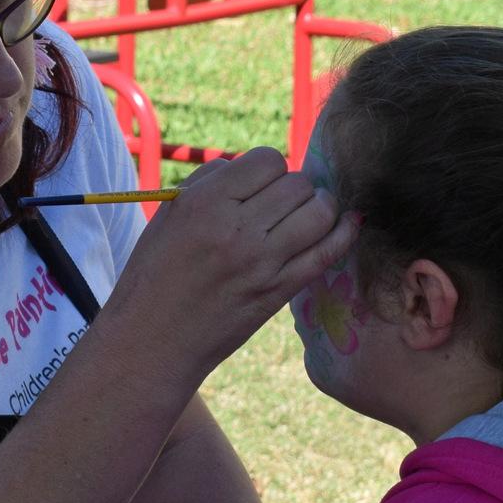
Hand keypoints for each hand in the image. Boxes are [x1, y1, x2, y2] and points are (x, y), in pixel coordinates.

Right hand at [108, 148, 359, 387]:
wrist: (153, 341)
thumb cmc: (153, 275)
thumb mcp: (168, 216)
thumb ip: (209, 183)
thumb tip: (251, 167)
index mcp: (204, 204)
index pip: (267, 160)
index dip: (268, 169)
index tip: (259, 185)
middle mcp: (236, 229)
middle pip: (298, 184)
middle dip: (295, 188)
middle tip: (281, 205)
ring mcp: (261, 262)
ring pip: (320, 213)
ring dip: (321, 208)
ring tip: (309, 215)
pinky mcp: (278, 292)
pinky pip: (327, 253)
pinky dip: (345, 233)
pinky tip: (349, 223)